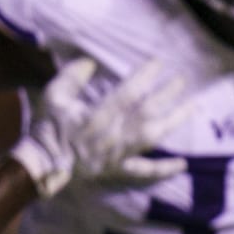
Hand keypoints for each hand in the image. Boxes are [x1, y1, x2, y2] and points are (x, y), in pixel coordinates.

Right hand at [10, 58, 192, 197]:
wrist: (40, 165)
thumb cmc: (47, 128)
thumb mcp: (53, 97)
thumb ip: (71, 78)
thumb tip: (90, 62)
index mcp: (98, 115)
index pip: (128, 93)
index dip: (145, 77)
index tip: (159, 62)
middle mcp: (114, 134)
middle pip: (147, 112)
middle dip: (167, 94)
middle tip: (182, 79)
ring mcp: (119, 154)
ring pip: (153, 136)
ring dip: (175, 121)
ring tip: (193, 106)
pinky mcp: (119, 170)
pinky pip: (144, 171)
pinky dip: (164, 169)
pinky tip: (183, 164)